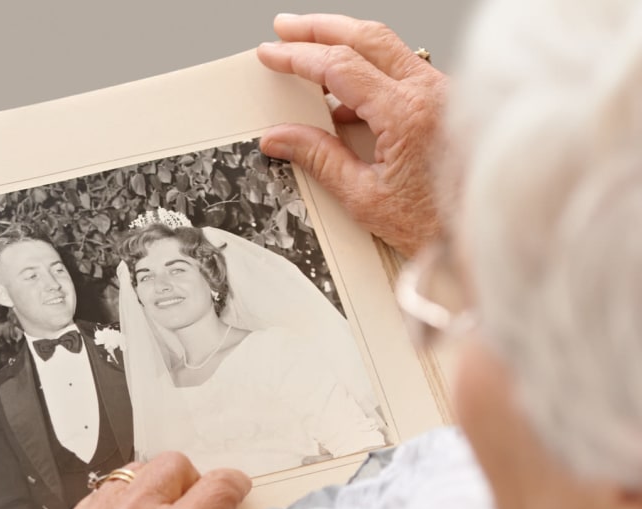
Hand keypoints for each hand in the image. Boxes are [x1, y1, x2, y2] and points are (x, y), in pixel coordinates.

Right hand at [257, 14, 448, 256]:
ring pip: (388, 47)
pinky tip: (343, 93)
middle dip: (320, 28)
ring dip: (345, 42)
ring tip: (309, 48)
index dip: (299, 56)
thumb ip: (319, 160)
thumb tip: (280, 138)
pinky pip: (403, 71)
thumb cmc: (436, 224)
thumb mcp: (364, 198)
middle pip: (367, 37)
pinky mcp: (447, 102)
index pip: (341, 66)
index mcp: (407, 114)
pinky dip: (368, 71)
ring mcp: (443, 93)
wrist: (485, 232)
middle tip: (286, 28)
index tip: (272, 55)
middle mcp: (431, 93)